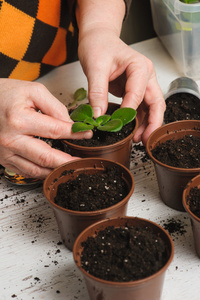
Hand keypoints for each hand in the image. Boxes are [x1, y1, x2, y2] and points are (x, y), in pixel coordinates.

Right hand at [0, 79, 91, 177]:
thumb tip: (70, 124)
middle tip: (82, 162)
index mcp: (19, 120)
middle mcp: (11, 139)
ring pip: (36, 169)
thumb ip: (54, 107)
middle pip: (46, 157)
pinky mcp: (3, 159)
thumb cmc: (4, 95)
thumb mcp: (32, 91)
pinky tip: (52, 170)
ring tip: (70, 168)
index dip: (75, 133)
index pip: (56, 130)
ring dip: (55, 171)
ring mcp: (5, 152)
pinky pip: (25, 171)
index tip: (87, 134)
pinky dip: (41, 173)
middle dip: (68, 161)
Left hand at [78, 29, 165, 144]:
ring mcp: (142, 84)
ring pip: (151, 108)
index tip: (119, 123)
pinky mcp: (135, 91)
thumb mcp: (95, 67)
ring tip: (138, 140)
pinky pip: (141, 108)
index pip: (138, 93)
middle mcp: (146, 76)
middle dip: (152, 123)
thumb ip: (97, 92)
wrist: (98, 40)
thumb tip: (98, 115)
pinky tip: (134, 131)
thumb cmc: (99, 46)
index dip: (129, 111)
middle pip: (156, 103)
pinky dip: (139, 121)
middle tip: (144, 139)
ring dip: (147, 124)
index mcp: (140, 67)